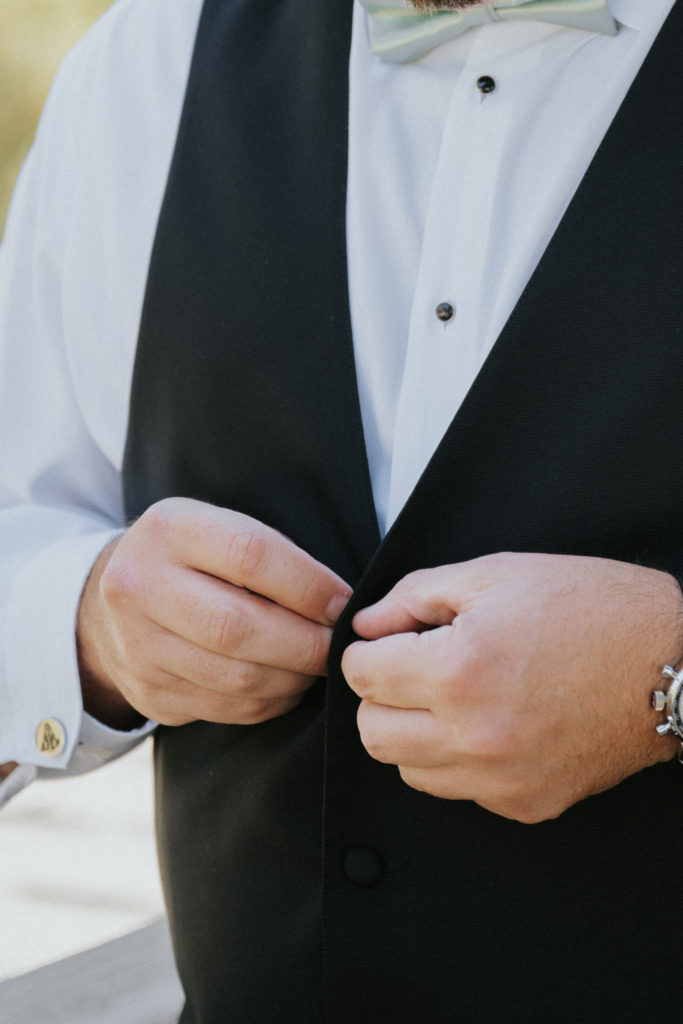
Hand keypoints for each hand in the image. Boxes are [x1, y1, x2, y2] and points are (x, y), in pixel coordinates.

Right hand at [77, 498, 350, 728]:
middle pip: (237, 626)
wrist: (109, 605)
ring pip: (235, 677)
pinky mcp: (149, 692)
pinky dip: (271, 702)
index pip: (249, 555)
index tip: (344, 603)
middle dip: (305, 643)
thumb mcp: (215, 529)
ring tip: (317, 665)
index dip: (308, 585)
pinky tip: (287, 685)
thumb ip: (269, 554)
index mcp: (169, 530)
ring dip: (293, 677)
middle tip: (337, 645)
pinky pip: (226, 708)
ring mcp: (137, 645)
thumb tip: (340, 603)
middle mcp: (141, 586)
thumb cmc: (190, 561)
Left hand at [342, 552, 682, 822]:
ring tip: (451, 696)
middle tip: (411, 668)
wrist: (672, 661)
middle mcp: (473, 734)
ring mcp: (500, 778)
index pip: (360, 676)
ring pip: (407, 768)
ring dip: (412, 731)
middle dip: (380, 695)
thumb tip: (367, 625)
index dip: (368, 650)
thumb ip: (414, 596)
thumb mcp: (496, 574)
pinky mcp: (525, 803)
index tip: (387, 642)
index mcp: (458, 670)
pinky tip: (488, 723)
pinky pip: (458, 789)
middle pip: (372, 732)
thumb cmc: (592, 607)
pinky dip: (457, 760)